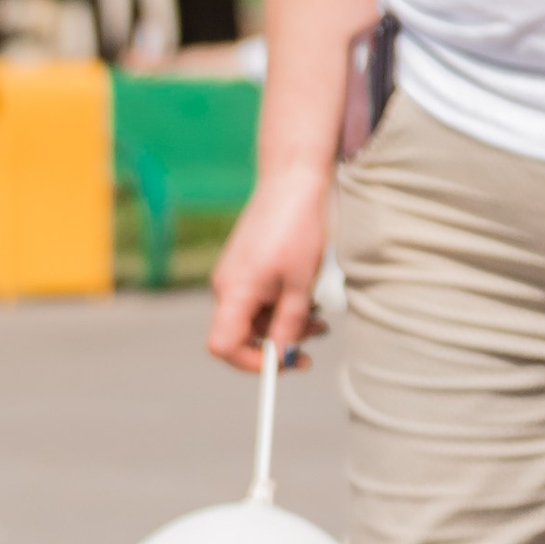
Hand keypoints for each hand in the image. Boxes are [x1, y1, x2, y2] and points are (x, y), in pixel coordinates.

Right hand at [206, 166, 332, 372]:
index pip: (223, 345)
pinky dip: (282, 302)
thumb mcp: (300, 283)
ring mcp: (235, 275)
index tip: (283, 363)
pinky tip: (306, 293)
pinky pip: (259, 297)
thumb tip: (282, 356)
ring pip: (257, 316)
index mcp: (235, 291)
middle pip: (244, 334)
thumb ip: (289, 324)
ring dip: (288, 321)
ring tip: (320, 314)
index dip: (250, 362)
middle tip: (317, 338)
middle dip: (280, 341)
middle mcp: (227, 286)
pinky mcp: (246, 265)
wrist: (292, 180)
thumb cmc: (297, 227)